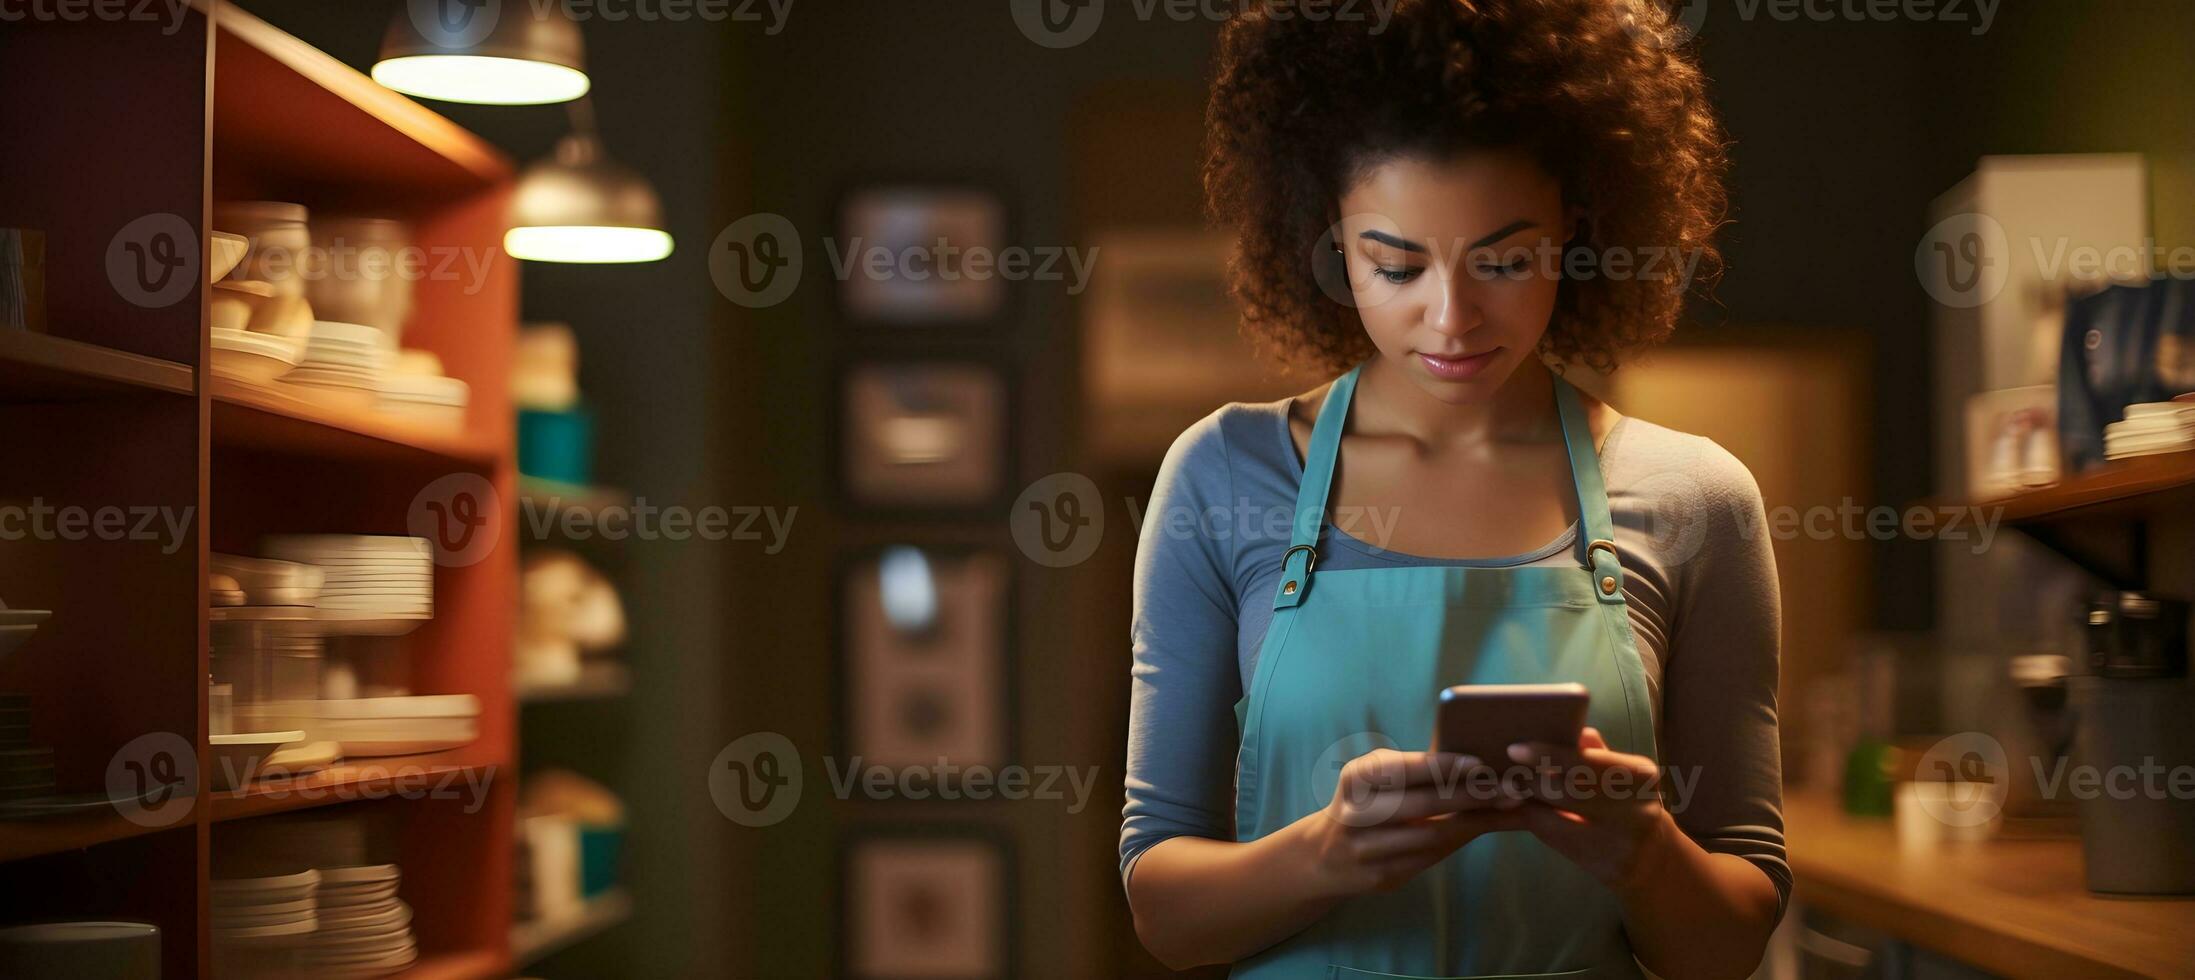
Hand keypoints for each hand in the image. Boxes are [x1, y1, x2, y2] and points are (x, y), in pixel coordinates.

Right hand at [1297, 748, 1530, 897]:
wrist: (1325, 855)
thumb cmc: (1369, 803)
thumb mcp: (1378, 779)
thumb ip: (1416, 770)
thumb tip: (1480, 758)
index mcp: (1356, 778)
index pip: (1404, 769)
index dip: (1443, 766)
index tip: (1481, 763)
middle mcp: (1356, 814)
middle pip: (1423, 804)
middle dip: (1472, 795)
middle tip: (1513, 789)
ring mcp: (1366, 849)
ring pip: (1432, 836)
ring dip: (1476, 821)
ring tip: (1512, 808)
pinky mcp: (1380, 877)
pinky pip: (1430, 859)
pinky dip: (1462, 843)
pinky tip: (1485, 829)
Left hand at [1503, 726, 1681, 893]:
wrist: (1653, 858)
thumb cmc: (1626, 805)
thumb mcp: (1621, 775)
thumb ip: (1595, 753)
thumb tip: (1572, 729)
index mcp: (1640, 775)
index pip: (1587, 761)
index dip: (1548, 754)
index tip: (1515, 749)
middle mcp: (1638, 808)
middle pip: (1569, 792)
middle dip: (1529, 782)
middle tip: (1502, 775)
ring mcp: (1624, 842)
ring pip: (1556, 820)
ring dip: (1524, 804)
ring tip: (1501, 792)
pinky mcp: (1607, 867)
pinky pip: (1556, 841)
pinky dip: (1532, 824)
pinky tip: (1513, 814)